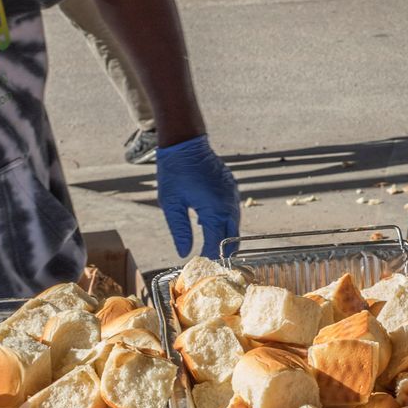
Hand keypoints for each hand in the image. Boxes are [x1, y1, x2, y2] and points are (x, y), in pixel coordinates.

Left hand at [154, 135, 240, 256]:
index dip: (210, 255)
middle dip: (225, 250)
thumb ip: (180, 231)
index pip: (217, 242)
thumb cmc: (175, 173)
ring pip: (236, 223)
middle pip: (234, 236)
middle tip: (212, 261)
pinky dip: (226, 221)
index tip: (201, 264)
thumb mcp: (172, 204)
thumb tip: (184, 253)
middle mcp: (228, 203)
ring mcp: (232, 194)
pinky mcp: (231, 187)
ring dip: (227, 236)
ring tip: (213, 247)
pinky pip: (233, 210)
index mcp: (214, 210)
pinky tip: (211, 224)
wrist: (186, 144)